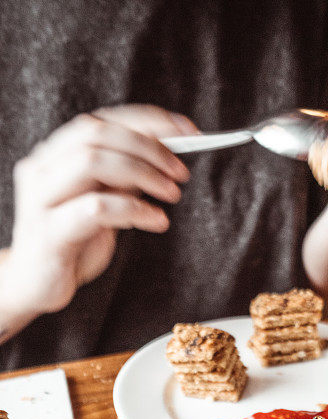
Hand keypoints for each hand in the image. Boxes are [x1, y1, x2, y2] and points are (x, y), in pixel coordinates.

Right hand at [2, 105, 195, 317]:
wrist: (36, 286)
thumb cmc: (72, 243)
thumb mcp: (105, 203)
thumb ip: (125, 179)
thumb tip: (166, 156)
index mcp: (55, 154)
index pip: (103, 120)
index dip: (147, 122)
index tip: (187, 131)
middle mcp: (43, 168)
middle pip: (98, 134)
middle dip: (148, 147)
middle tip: (180, 170)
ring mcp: (41, 197)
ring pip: (93, 162)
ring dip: (142, 173)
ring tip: (171, 193)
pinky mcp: (48, 230)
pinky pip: (95, 208)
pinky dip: (134, 210)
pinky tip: (156, 220)